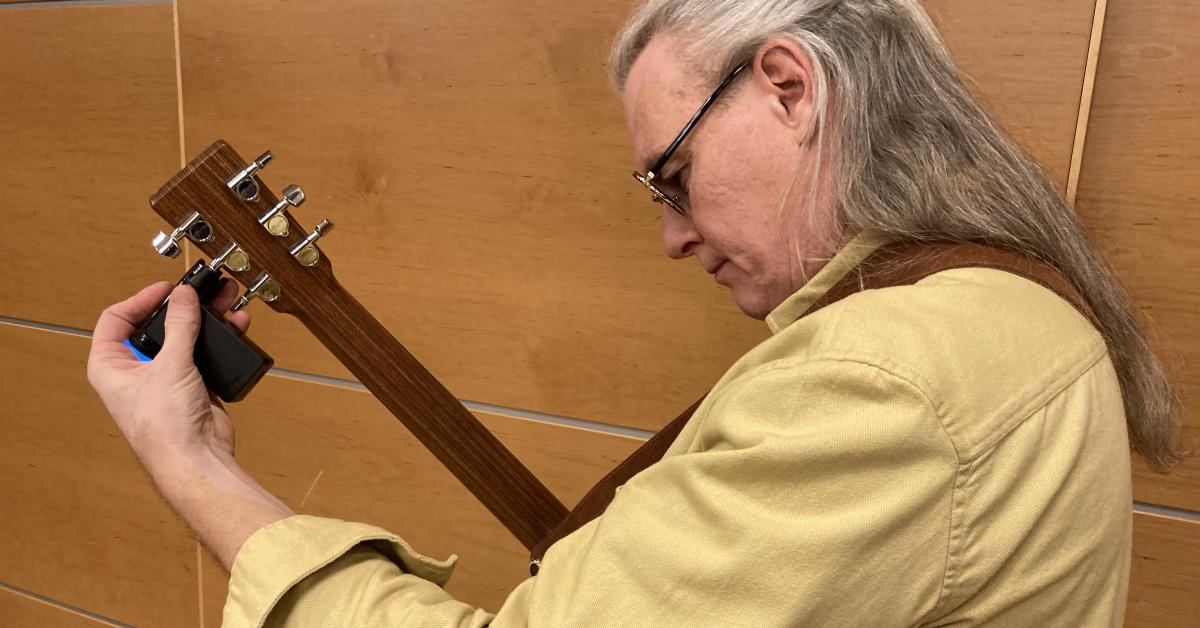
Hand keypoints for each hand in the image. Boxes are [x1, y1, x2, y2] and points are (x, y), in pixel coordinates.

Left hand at [87, 280, 250, 469]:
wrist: (196, 459)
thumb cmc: (165, 428)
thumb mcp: (170, 366)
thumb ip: (180, 325)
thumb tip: (183, 296)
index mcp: (111, 365)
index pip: (116, 319)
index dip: (140, 300)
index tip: (167, 289)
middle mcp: (135, 371)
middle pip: (155, 326)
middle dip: (181, 308)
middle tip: (201, 291)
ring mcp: (164, 378)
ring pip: (183, 338)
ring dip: (205, 321)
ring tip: (224, 301)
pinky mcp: (191, 386)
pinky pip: (203, 354)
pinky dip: (218, 340)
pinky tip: (234, 327)